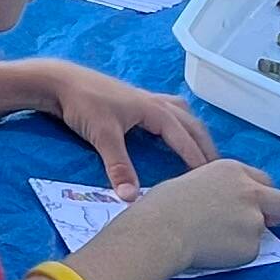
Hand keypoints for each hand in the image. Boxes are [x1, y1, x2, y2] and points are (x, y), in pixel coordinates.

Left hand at [21, 59, 218, 195]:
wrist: (60, 81)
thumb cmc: (83, 104)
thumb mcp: (103, 137)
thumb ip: (119, 167)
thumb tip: (131, 198)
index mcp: (154, 110)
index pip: (185, 138)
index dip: (199, 158)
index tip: (213, 178)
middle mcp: (155, 102)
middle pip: (191, 124)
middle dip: (205, 145)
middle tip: (218, 169)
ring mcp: (144, 98)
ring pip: (181, 114)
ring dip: (194, 131)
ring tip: (203, 150)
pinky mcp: (133, 100)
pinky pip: (168, 109)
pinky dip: (178, 121)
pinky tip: (173, 129)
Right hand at [133, 156, 279, 268]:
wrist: (159, 231)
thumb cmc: (163, 206)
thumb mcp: (194, 180)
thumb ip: (220, 188)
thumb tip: (225, 203)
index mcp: (233, 170)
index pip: (263, 181)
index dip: (258, 195)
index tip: (249, 205)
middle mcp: (250, 192)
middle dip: (279, 214)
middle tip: (265, 224)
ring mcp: (253, 220)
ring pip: (262, 231)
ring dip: (246, 236)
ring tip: (214, 240)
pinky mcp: (251, 247)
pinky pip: (249, 252)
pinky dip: (235, 255)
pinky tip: (212, 251)